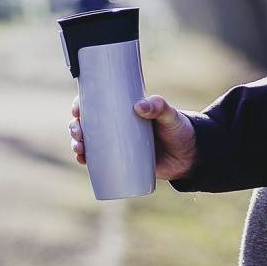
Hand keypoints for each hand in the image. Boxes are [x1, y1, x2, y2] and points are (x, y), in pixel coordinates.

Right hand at [68, 94, 196, 180]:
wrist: (191, 156)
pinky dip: (87, 160)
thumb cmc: (179, 129)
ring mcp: (118, 144)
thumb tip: (138, 106)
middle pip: (88, 124)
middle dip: (75, 127)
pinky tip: (82, 161)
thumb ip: (159, 107)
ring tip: (80, 149)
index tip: (77, 109)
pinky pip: (99, 161)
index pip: (97, 103)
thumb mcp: (170, 115)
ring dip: (77, 144)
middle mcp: (117, 126)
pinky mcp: (122, 162)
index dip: (81, 105)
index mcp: (124, 110)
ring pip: (89, 142)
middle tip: (78, 132)